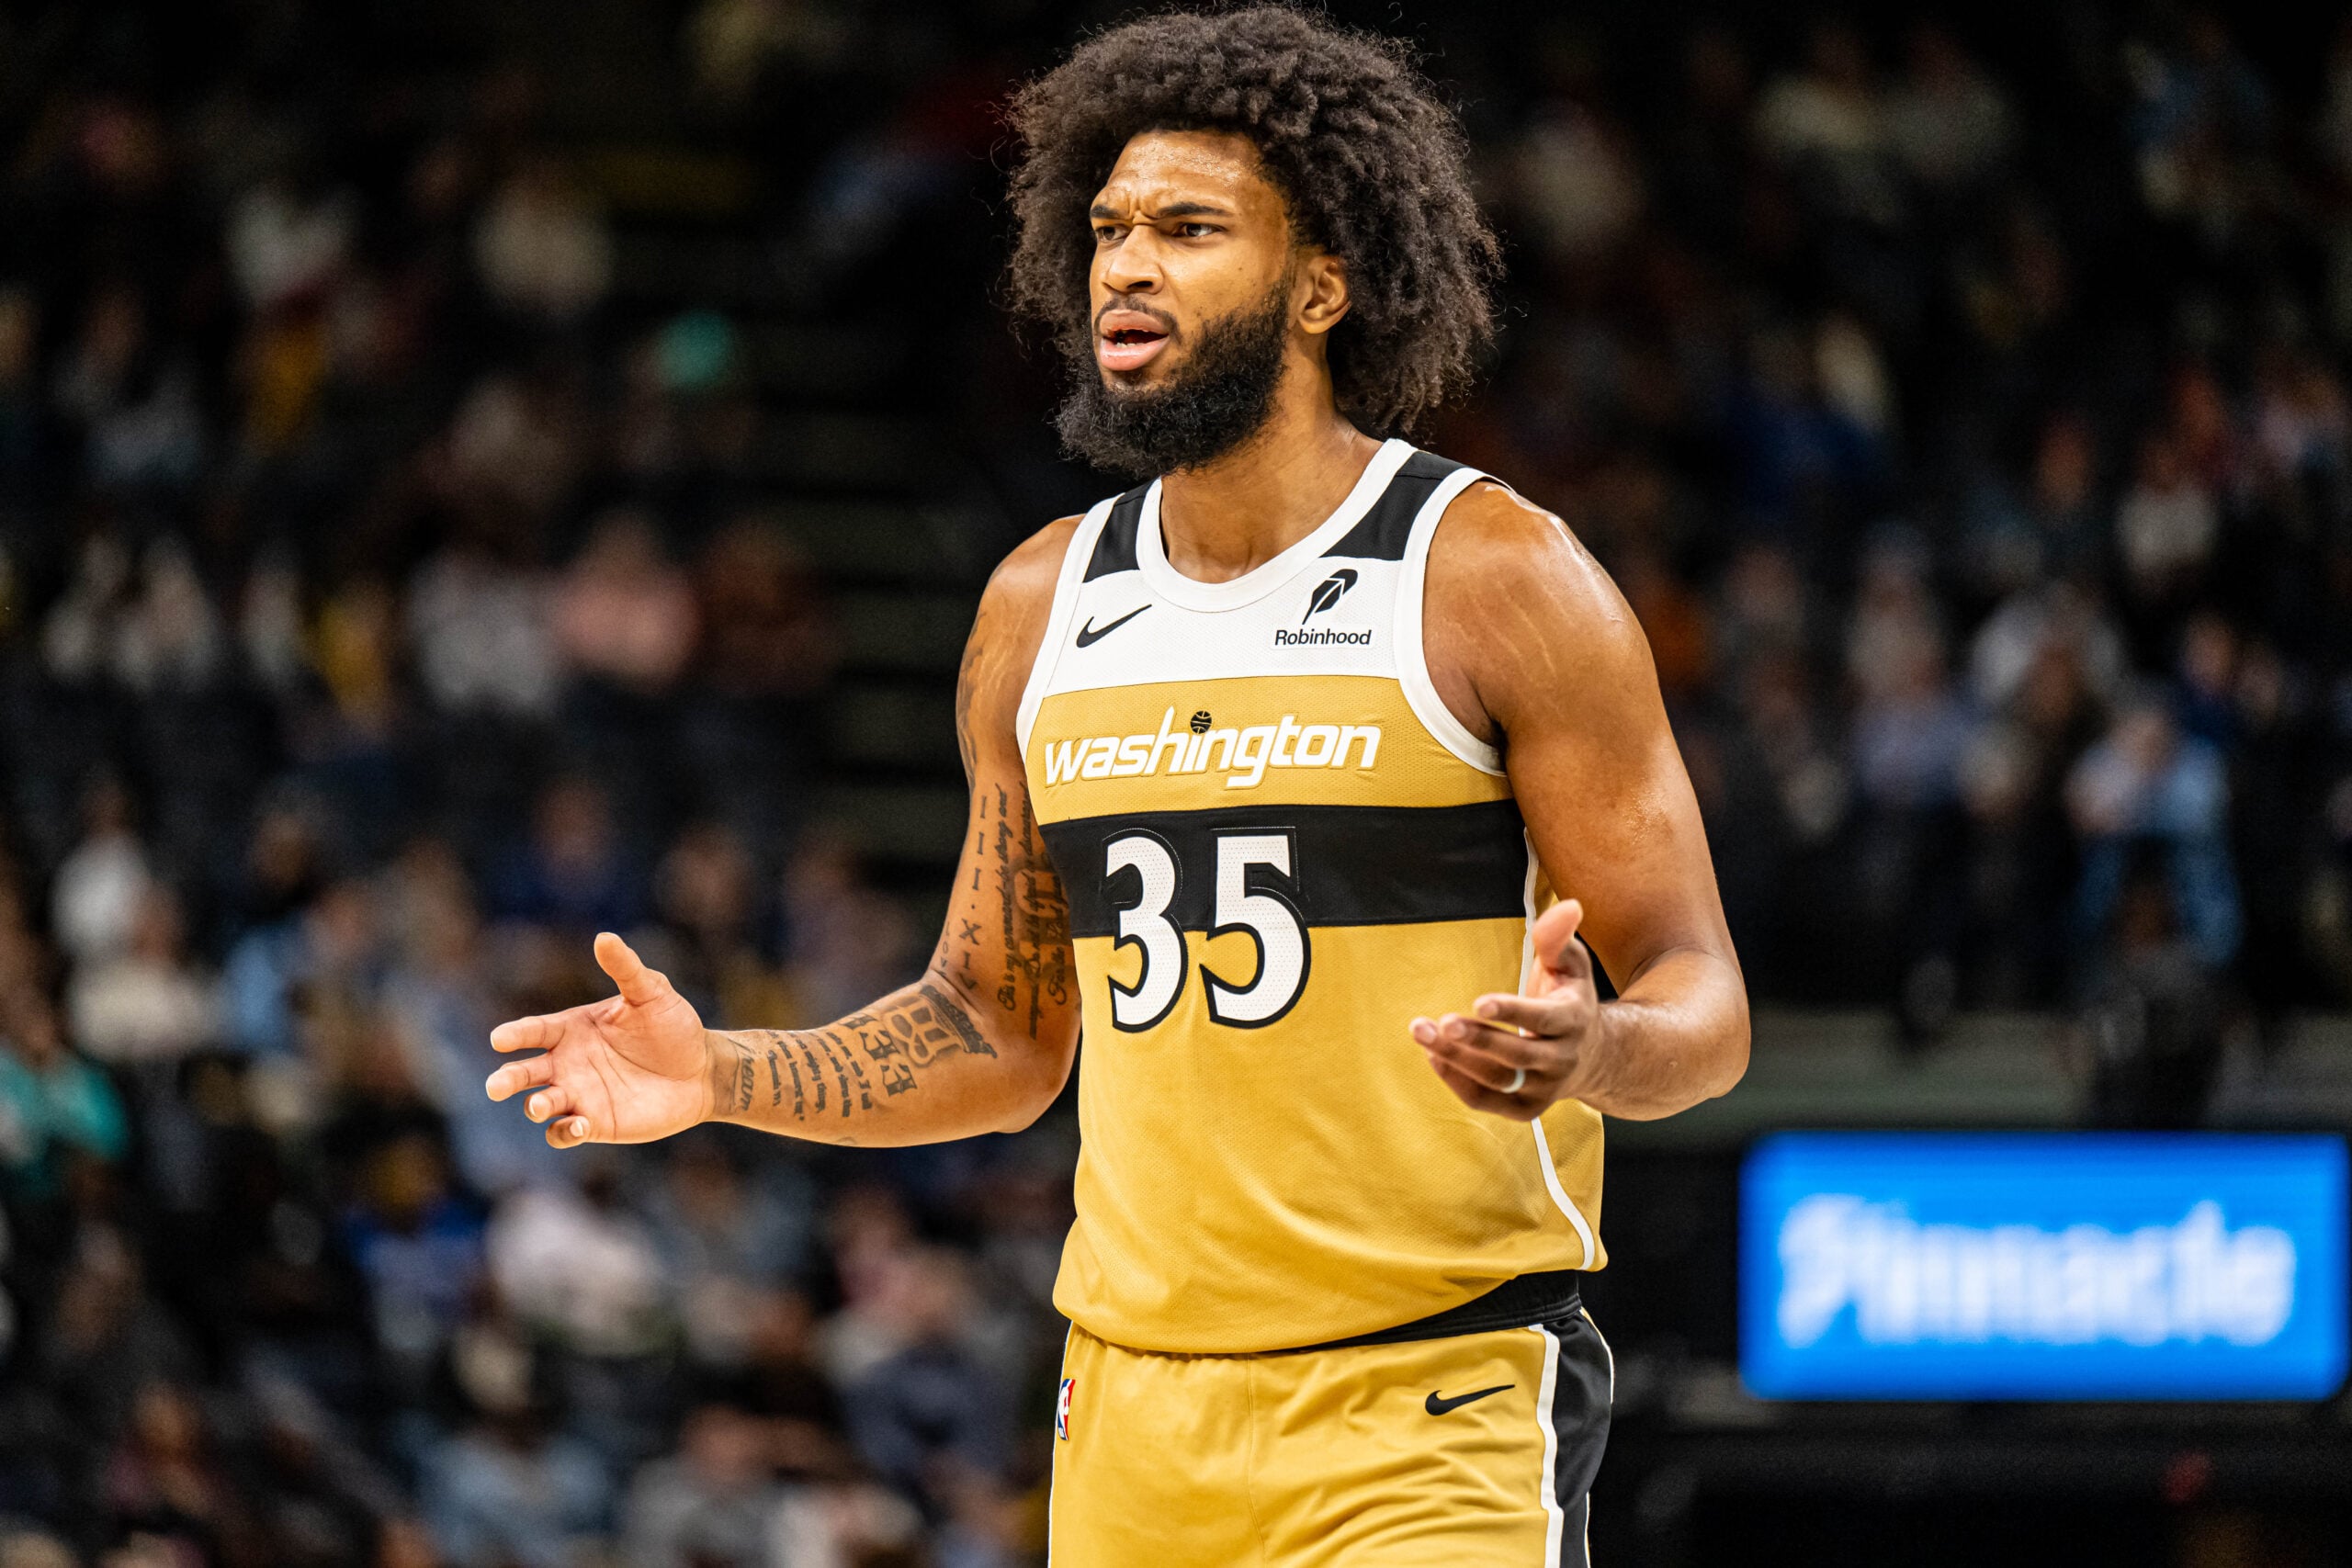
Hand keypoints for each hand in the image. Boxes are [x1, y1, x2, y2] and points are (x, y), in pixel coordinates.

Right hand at [485, 932, 711, 1147]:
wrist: (701, 1070)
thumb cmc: (674, 1027)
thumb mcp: (652, 993)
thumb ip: (626, 969)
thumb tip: (604, 937)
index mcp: (572, 1028)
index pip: (534, 1030)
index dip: (515, 1034)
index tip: (500, 1038)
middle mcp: (567, 1063)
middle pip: (524, 1073)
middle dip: (507, 1079)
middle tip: (496, 1087)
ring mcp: (578, 1094)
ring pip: (540, 1104)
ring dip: (535, 1106)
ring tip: (541, 1105)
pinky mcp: (594, 1123)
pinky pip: (565, 1132)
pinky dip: (564, 1131)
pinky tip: (579, 1124)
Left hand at [1411, 898, 1597, 1121]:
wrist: (1593, 1056)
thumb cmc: (1569, 999)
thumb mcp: (1570, 965)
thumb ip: (1558, 938)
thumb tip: (1567, 906)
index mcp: (1573, 1021)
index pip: (1543, 1020)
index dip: (1511, 1012)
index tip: (1478, 1001)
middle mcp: (1562, 1061)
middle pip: (1516, 1056)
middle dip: (1476, 1040)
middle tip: (1440, 1022)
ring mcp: (1544, 1089)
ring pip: (1497, 1081)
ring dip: (1455, 1059)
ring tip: (1421, 1031)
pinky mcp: (1524, 1109)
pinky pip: (1485, 1101)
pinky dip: (1456, 1080)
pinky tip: (1432, 1054)